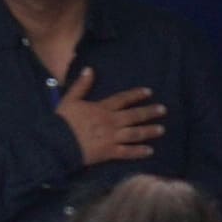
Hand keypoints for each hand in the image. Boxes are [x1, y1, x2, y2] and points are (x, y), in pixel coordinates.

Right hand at [54, 64, 169, 166]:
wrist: (57, 143)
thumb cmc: (63, 121)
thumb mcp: (70, 99)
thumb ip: (81, 85)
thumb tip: (90, 69)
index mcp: (102, 108)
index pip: (123, 99)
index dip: (136, 95)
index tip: (149, 92)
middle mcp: (111, 122)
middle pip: (134, 116)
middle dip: (149, 112)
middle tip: (163, 110)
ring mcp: (111, 138)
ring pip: (135, 133)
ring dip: (149, 131)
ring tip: (162, 129)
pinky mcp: (109, 152)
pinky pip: (127, 152)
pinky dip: (139, 152)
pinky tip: (150, 151)